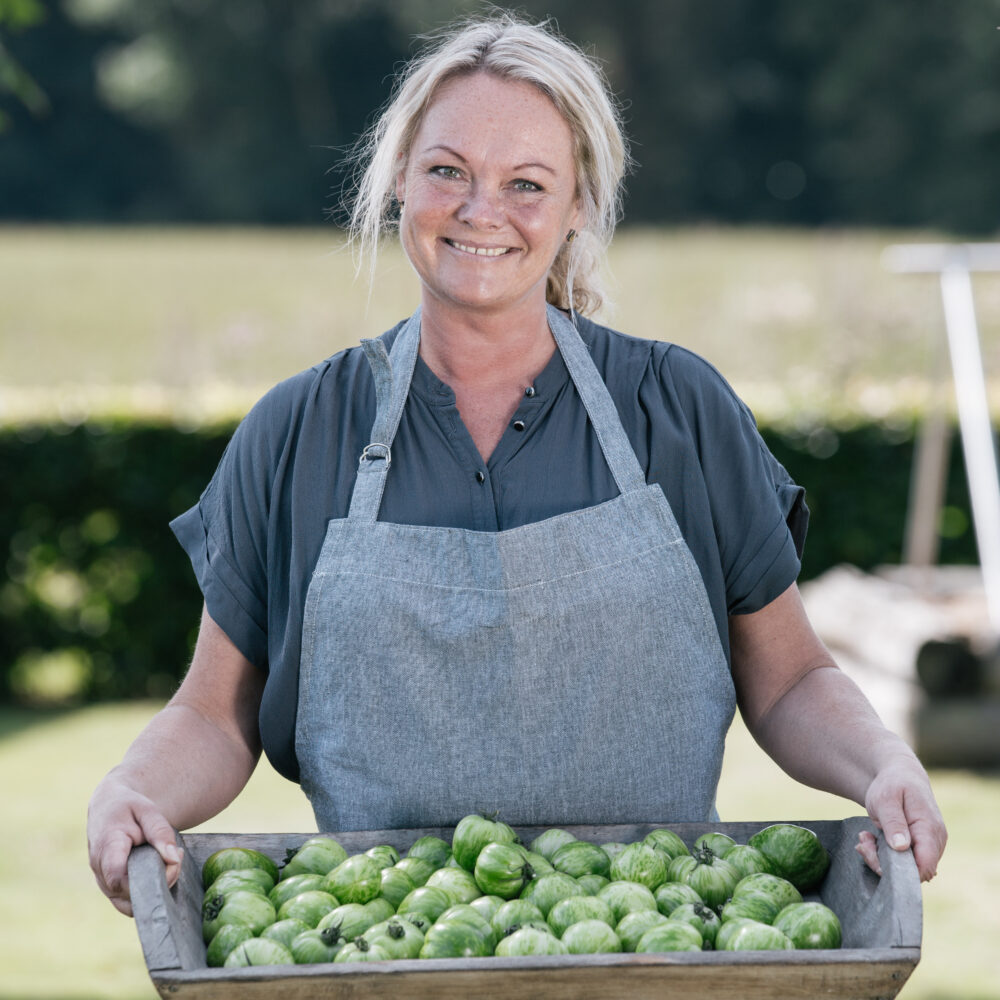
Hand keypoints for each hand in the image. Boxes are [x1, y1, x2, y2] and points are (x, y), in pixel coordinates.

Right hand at [87, 776, 183, 916]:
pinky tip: (162, 871)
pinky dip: (147, 891)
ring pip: (128, 902)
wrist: (107, 808)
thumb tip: (173, 858)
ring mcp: (101, 882)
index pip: (117, 877)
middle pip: (127, 893)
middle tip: (178, 856)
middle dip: (160, 882)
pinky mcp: (108, 888)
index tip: (170, 864)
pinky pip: (127, 901)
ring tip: (171, 861)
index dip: (145, 882)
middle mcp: (99, 869)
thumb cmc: (129, 808)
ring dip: (155, 889)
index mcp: (107, 847)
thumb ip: (161, 833)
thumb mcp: (148, 811)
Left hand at [855, 755, 946, 882]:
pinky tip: (870, 839)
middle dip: (883, 862)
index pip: (924, 866)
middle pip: (913, 871)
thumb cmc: (893, 785)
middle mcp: (935, 842)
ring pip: (906, 869)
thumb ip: (894, 822)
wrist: (900, 776)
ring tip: (864, 837)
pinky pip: (903, 862)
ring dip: (880, 857)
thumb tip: (901, 848)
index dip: (899, 870)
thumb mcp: (886, 799)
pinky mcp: (920, 849)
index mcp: (930, 830)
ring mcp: (929, 847)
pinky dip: (883, 855)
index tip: (872, 852)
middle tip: (862, 842)